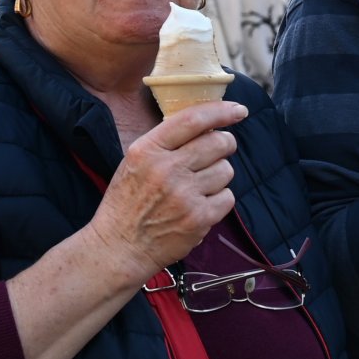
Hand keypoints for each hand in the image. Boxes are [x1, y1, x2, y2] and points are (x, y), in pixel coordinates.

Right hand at [88, 100, 246, 282]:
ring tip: (199, 186)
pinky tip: (201, 205)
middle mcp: (166, 169)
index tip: (239, 110)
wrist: (119, 247)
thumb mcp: (134, 162)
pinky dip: (219, 200)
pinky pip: (228, 197)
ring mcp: (184, 195)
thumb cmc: (127, 203)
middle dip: (225, 144)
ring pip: (226, 170)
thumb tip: (207, 124)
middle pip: (219, 142)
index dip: (221, 111)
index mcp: (147, 150)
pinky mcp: (198, 218)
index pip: (192, 119)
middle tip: (218, 152)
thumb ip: (165, 143)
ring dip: (219, 175)